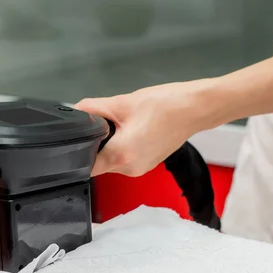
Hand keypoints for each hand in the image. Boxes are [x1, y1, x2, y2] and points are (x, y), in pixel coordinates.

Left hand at [75, 79, 217, 176]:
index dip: (78, 153)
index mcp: (120, 157)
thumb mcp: (121, 103)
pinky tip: (133, 129)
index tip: (78, 139)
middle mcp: (130, 169)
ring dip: (111, 144)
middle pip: (99, 162)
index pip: (86, 166)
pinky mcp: (148, 164)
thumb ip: (92, 109)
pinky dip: (124, 146)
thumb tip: (77, 111)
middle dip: (97, 143)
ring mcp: (140, 169)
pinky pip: (126, 158)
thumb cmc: (163, 105)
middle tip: (105, 123)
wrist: (195, 108)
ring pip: (113, 160)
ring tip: (123, 123)